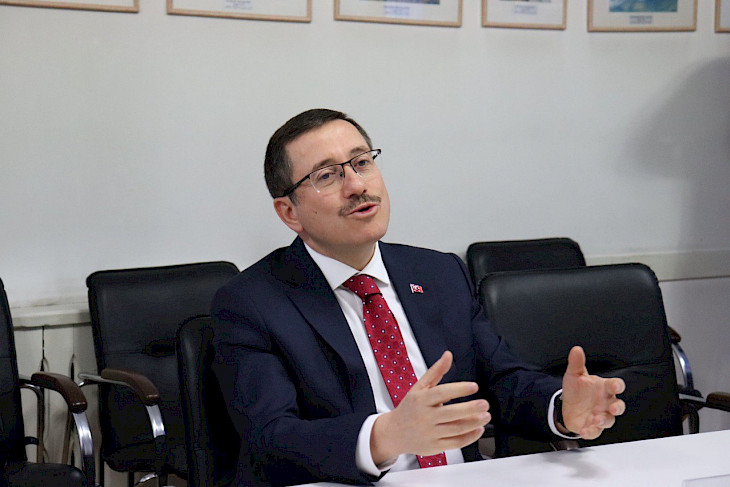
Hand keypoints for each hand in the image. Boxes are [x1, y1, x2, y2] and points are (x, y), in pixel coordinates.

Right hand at [370, 351, 490, 463]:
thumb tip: (448, 355)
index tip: (474, 386)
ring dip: (474, 423)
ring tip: (486, 416)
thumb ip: (436, 371)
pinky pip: (455, 443)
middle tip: (484, 404)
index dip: (459, 389)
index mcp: (420, 400)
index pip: (441, 393)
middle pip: (451, 413)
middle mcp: (425, 417)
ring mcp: (429, 433)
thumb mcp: (419, 387)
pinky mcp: (434, 446)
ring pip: (456, 429)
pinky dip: (469, 437)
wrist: (394, 433)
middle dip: (470, 409)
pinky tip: (478, 429)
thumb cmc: (410, 407)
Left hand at [560, 346, 625, 438]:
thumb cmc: (577, 389)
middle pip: (618, 406)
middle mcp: (605, 403)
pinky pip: (595, 431)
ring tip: (597, 419)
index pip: (615, 385)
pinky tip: (585, 430)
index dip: (618, 386)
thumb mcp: (574, 375)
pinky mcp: (593, 427)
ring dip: (604, 420)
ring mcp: (600, 415)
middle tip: (614, 408)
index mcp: (604, 388)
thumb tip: (576, 349)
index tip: (617, 386)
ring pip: (609, 420)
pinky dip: (591, 432)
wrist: (567, 405)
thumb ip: (577, 363)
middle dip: (617, 407)